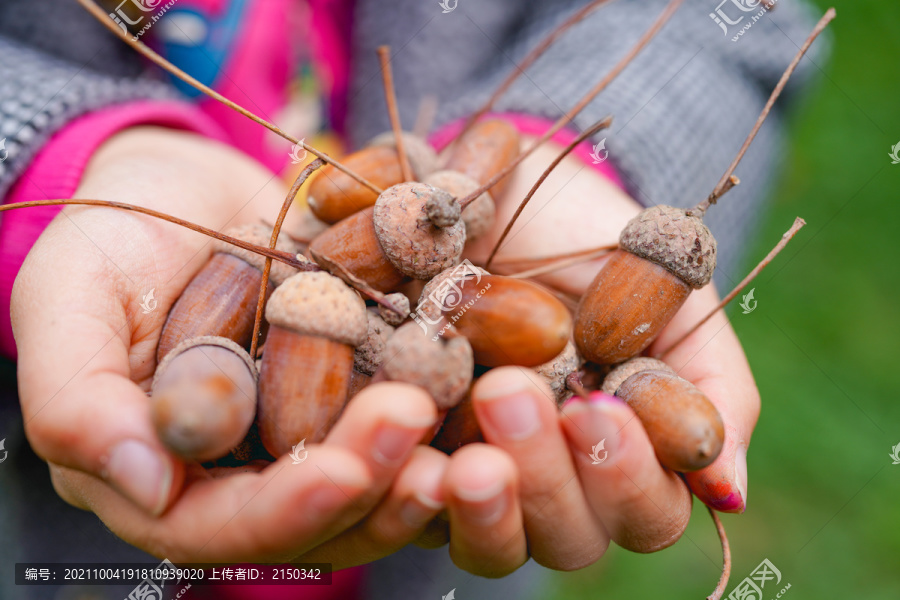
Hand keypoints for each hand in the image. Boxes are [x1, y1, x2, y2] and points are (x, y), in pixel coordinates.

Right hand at [12, 127, 449, 564]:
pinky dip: (448, 411)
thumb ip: (77, 399)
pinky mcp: (357, 386)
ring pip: (374, 479)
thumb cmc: (110, 238)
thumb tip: (142, 485)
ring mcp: (307, 430)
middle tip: (433, 451)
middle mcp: (244, 470)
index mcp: (164, 473)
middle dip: (377, 487)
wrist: (181, 185)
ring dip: (426, 465)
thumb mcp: (68, 300)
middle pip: (318, 516)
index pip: (223, 525)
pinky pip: (406, 413)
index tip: (345, 470)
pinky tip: (490, 390)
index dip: (287, 509)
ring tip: (476, 440)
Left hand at [450, 137, 759, 571]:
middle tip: (512, 392)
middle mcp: (559, 479)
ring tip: (467, 457)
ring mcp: (483, 479)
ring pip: (495, 550)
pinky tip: (413, 464)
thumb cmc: (592, 235)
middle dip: (548, 478)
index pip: (647, 513)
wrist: (494, 183)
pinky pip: (410, 516)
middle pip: (570, 539)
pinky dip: (414, 500)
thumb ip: (711, 383)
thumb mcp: (667, 293)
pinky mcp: (412, 464)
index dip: (627, 477)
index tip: (597, 404)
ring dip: (488, 510)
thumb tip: (728, 491)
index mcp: (627, 451)